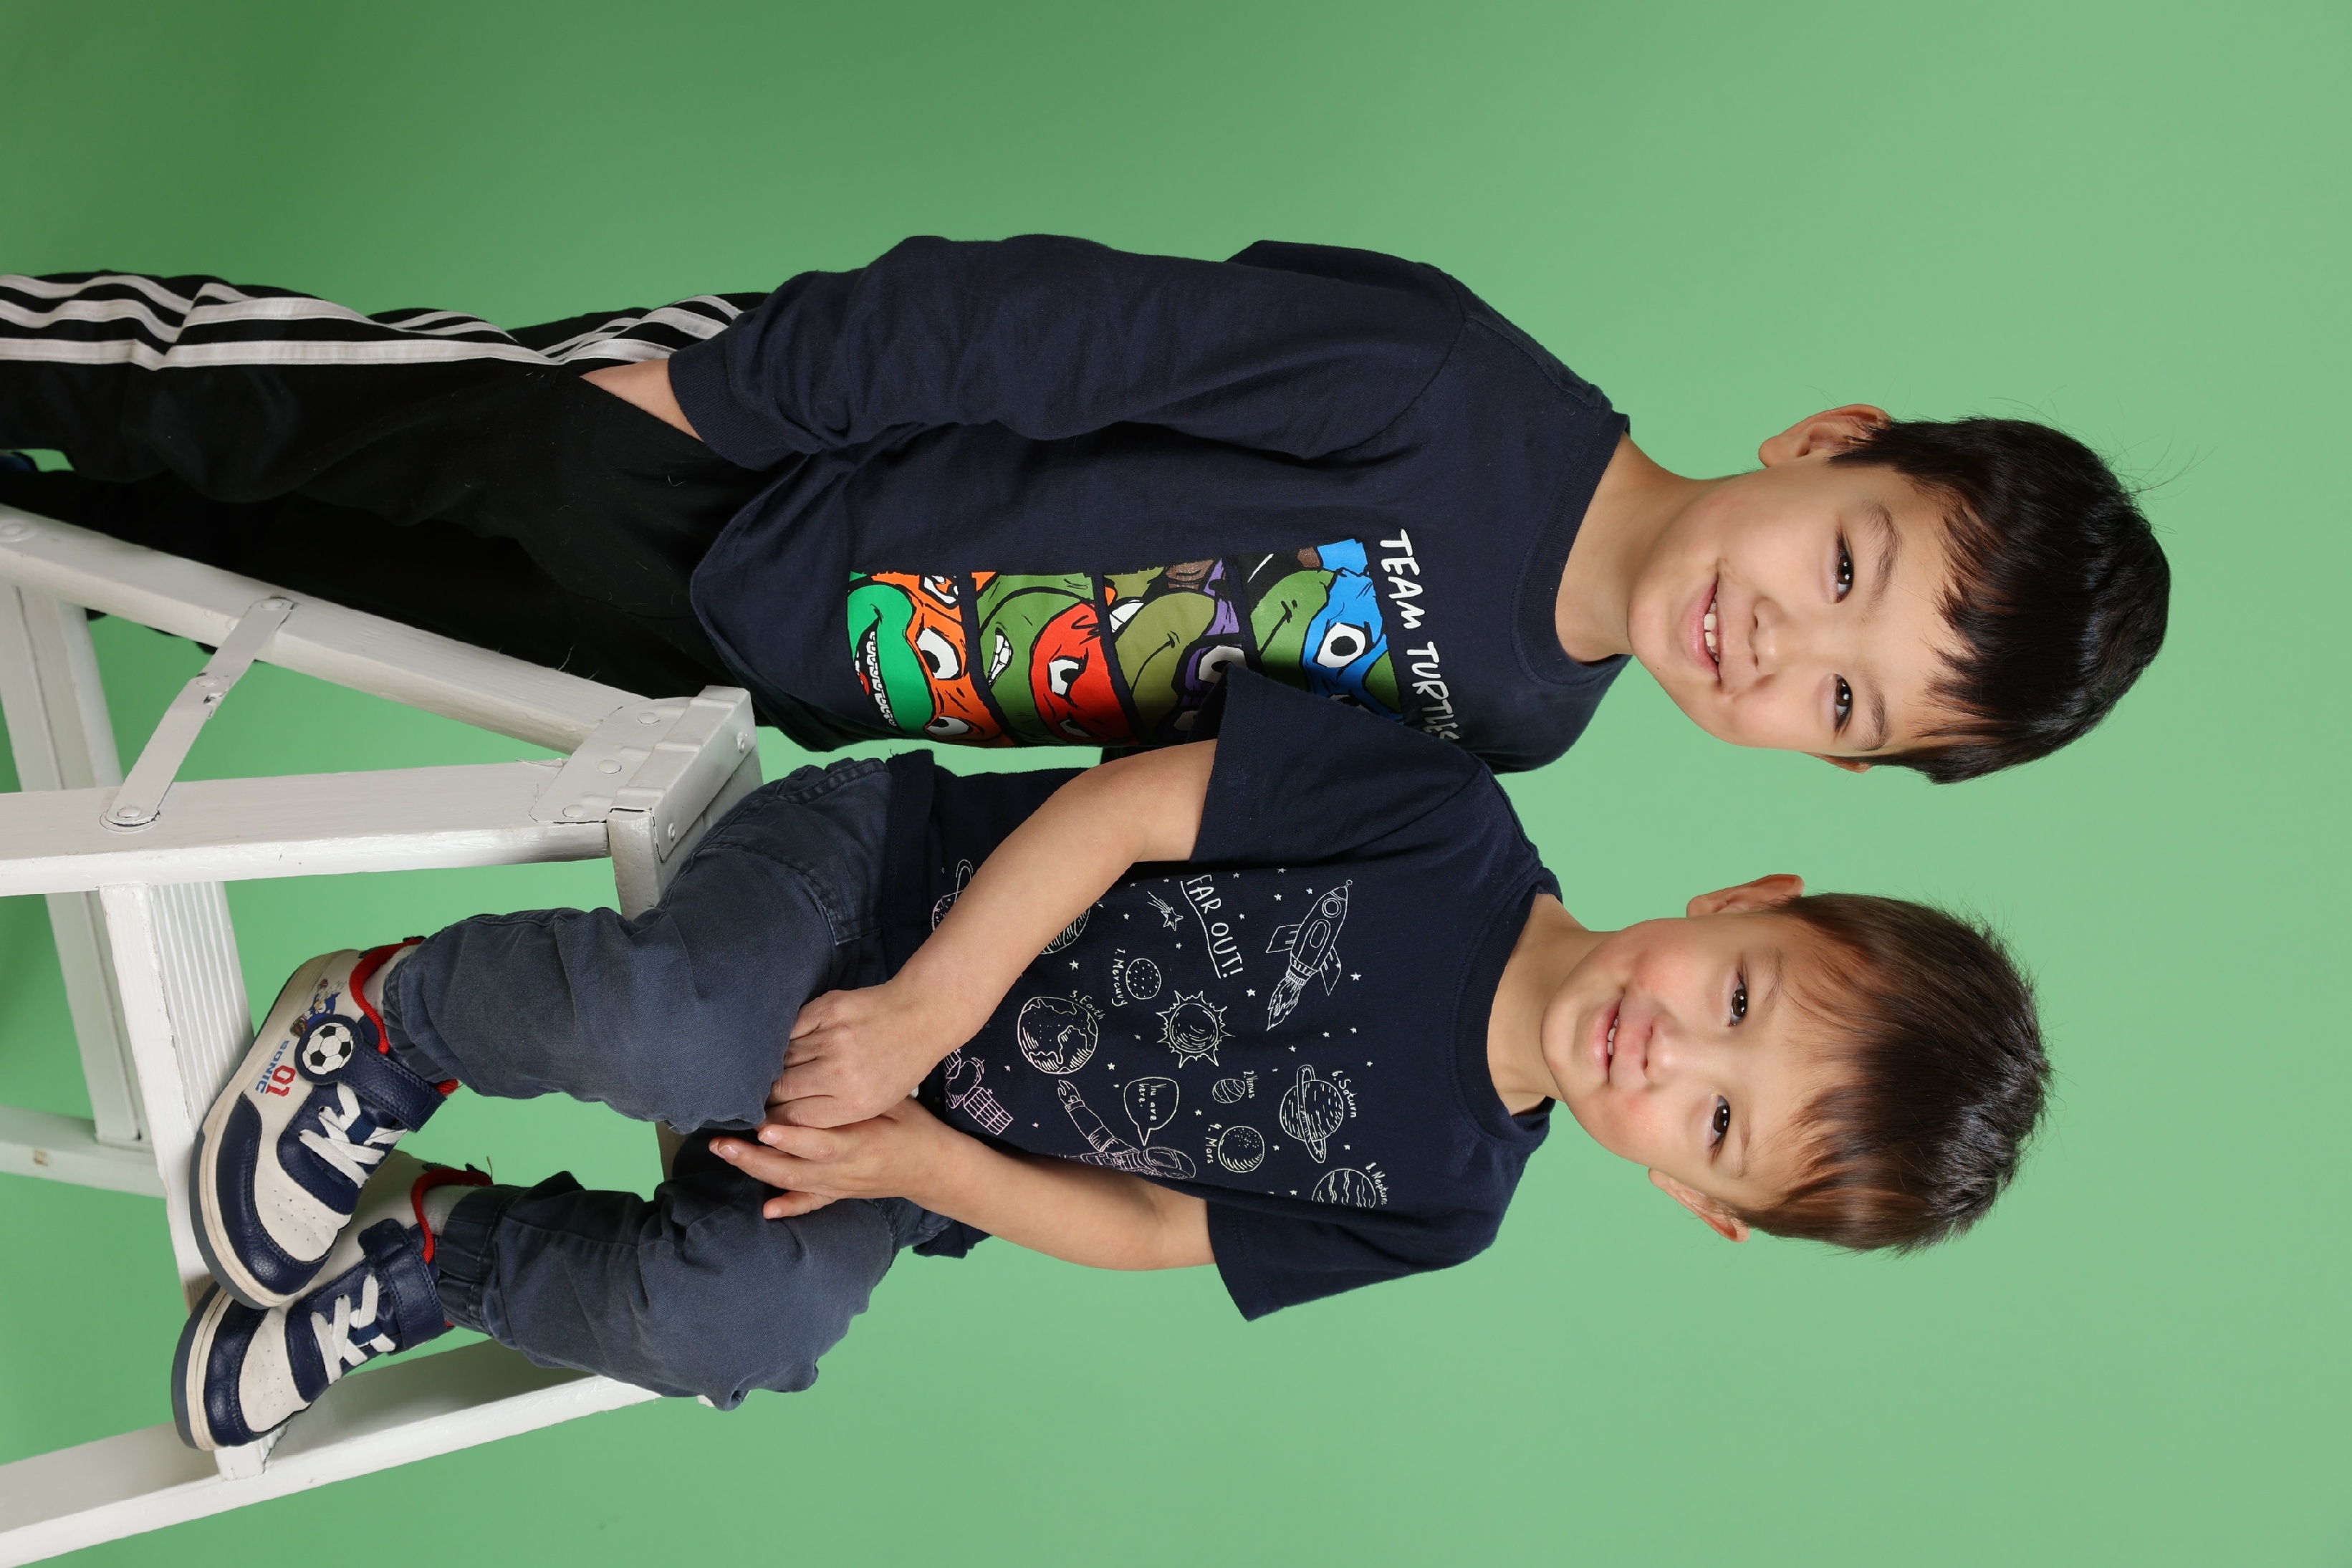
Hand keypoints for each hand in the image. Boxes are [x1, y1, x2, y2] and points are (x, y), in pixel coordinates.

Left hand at [708, 1100, 953, 1218]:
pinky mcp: (840, 1194)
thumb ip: (858, 1100)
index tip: (764, 1128)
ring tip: (726, 1152)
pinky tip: (767, 1210)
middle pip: (794, 1169)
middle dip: (755, 1157)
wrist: (937, 1168)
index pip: (822, 1143)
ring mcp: (840, 1187)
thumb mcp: (895, 1104)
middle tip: (722, 1141)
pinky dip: (789, 1206)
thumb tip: (817, 1081)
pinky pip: (810, 1203)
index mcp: (863, 1146)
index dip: (792, 1138)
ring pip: (792, 1184)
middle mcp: (846, 1173)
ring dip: (756, 1171)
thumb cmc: (915, 1126)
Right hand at [768, 979, 971, 1126]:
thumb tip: (783, 1116)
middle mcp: (841, 1072)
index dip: (772, 1119)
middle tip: (763, 1095)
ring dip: (774, 1067)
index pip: (793, 1118)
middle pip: (781, 1089)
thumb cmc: (898, 1065)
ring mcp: (833, 1038)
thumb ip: (831, 1112)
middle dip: (768, 1095)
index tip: (764, 1117)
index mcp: (855, 1102)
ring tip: (772, 1071)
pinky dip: (784, 1040)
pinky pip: (788, 1030)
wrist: (920, 1016)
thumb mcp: (875, 1103)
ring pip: (781, 1059)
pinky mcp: (827, 1009)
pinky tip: (786, 1046)